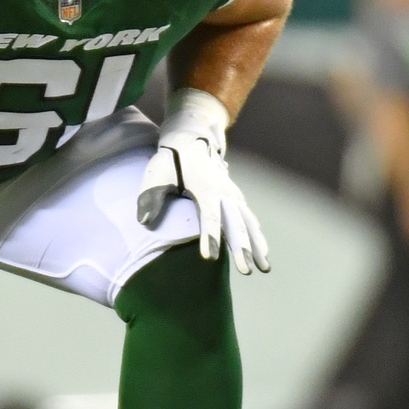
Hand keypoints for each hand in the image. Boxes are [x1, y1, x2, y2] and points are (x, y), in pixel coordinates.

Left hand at [136, 89, 270, 274]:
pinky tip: (263, 255)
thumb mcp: (157, 173)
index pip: (209, 216)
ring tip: (265, 269)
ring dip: (258, 246)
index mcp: (205, 188)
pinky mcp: (236, 199)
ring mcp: (233, 195)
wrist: (192, 138)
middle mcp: (224, 193)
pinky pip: (250, 220)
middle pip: (236, 223)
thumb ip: (151, 196)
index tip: (210, 258)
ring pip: (249, 223)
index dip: (209, 237)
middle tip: (246, 270)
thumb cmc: (171, 159)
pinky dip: (259, 237)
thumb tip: (143, 220)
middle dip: (242, 248)